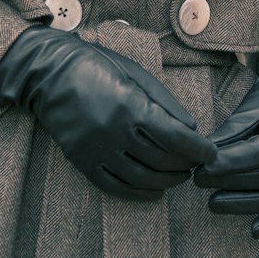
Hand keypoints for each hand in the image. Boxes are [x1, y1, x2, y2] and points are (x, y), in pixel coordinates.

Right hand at [0, 25, 212, 200]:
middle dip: (186, 164)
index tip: (210, 153)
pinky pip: (115, 186)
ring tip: (180, 176)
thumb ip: (164, 101)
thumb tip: (191, 128)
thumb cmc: (95, 65)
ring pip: (142, 178)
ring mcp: (96, 149)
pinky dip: (139, 192)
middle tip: (197, 163)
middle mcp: (114, 131)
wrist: (48, 72)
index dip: (199, 149)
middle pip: (162, 160)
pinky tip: (154, 190)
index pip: (175, 138)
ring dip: (168, 181)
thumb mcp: (134, 72)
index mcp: (130, 105)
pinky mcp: (82, 161)